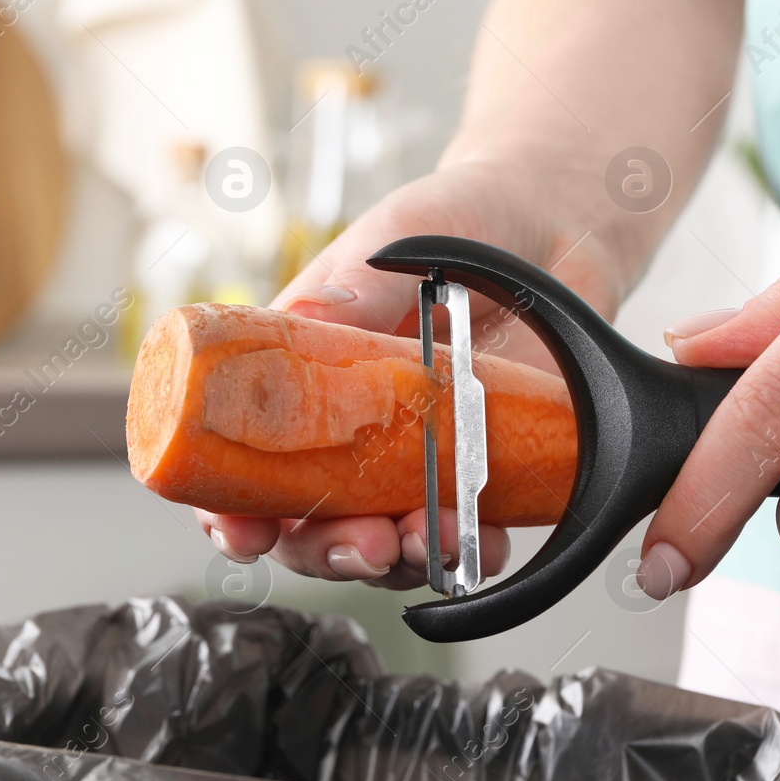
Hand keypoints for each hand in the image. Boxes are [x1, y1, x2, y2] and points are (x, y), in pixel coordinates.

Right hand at [199, 0, 743, 587]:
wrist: (552, 224)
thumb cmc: (456, 221)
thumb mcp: (395, 240)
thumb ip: (352, 288)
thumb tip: (307, 320)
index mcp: (297, 377)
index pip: (237, 461)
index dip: (227, 509)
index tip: (240, 532)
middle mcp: (345, 430)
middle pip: (305, 520)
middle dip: (320, 548)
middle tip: (359, 542)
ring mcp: (412, 458)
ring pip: (379, 540)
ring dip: (392, 559)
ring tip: (421, 542)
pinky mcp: (478, 473)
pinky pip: (464, 538)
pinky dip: (467, 556)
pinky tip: (477, 548)